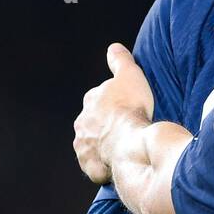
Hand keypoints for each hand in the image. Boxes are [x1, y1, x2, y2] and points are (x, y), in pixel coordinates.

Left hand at [72, 43, 155, 183]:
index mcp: (90, 101)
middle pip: (93, 122)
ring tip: (124, 147)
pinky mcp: (89, 165)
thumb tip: (113, 47)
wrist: (128, 142)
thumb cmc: (131, 107)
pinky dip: (105, 164)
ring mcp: (84, 146)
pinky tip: (119, 163)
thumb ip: (120, 61)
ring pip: (93, 144)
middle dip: (105, 124)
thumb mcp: (130, 75)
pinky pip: (96, 165)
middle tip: (126, 127)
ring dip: (104, 145)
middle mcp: (82, 124)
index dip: (113, 102)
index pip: (98, 98)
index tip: (126, 106)